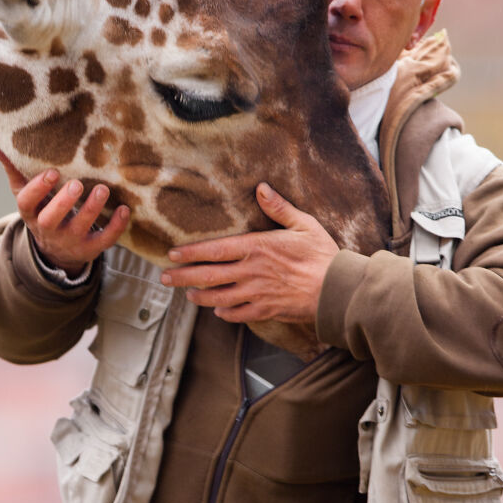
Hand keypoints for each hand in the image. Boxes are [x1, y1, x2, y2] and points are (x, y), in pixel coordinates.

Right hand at [0, 145, 129, 276]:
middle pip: (50, 218)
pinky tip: (125, 209)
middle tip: (78, 184)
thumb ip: (15, 170)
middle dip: (63, 202)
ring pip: (79, 228)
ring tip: (104, 189)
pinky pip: (104, 240)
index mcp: (31, 212)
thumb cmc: (42, 211)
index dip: (38, 188)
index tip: (53, 172)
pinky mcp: (90, 248)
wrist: (57, 251)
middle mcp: (48, 229)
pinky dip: (116, 226)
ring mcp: (70, 240)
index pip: (27, 202)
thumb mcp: (26, 194)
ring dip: (92, 209)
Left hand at [161, 182, 338, 324]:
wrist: (337, 290)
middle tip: (165, 278)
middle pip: (208, 276)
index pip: (214, 250)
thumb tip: (261, 188)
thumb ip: (278, 208)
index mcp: (256, 248)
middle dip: (183, 277)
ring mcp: (256, 294)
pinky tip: (218, 310)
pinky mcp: (266, 310)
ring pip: (218, 297)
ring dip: (200, 296)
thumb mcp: (303, 224)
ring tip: (187, 294)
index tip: (174, 254)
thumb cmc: (322, 255)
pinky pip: (238, 314)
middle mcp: (250, 272)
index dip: (191, 253)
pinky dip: (225, 313)